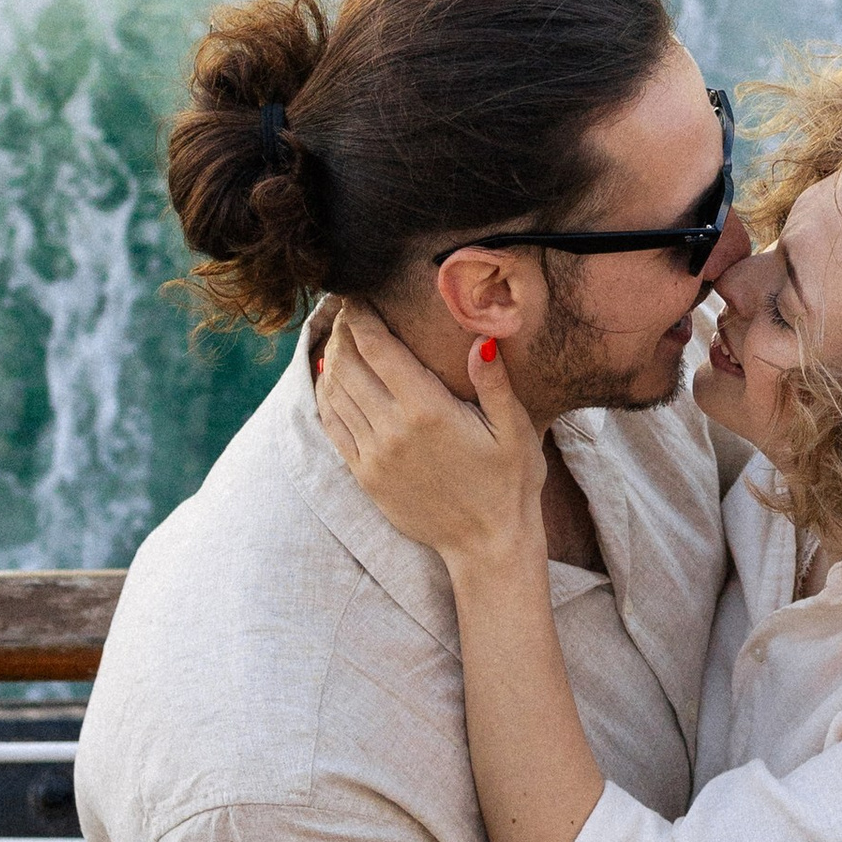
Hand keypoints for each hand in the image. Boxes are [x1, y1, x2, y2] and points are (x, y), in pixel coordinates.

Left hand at [314, 307, 545, 575]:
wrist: (487, 545)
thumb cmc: (509, 483)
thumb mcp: (515, 431)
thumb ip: (495, 384)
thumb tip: (481, 340)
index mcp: (427, 410)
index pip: (378, 349)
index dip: (360, 317)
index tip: (356, 296)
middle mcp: (392, 430)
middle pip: (348, 366)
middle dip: (342, 332)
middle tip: (345, 311)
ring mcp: (374, 456)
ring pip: (334, 394)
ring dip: (332, 361)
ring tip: (338, 340)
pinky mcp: (366, 477)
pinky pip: (333, 428)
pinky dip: (326, 398)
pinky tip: (333, 381)